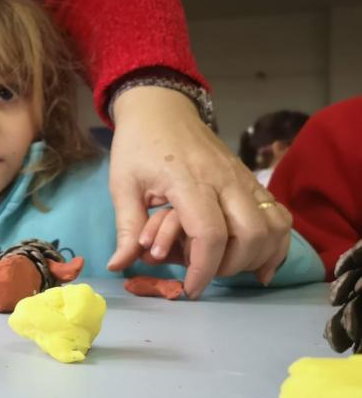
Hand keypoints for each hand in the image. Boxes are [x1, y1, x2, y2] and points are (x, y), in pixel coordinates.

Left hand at [107, 87, 291, 297]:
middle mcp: (224, 179)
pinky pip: (279, 215)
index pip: (210, 233)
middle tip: (204, 274)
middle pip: (250, 234)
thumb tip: (118, 265)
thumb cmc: (138, 146)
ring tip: (228, 267)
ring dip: (257, 256)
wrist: (161, 109)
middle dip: (230, 266)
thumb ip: (127, 227)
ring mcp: (243, 178)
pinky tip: (258, 262)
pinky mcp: (252, 180)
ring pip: (273, 225)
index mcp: (188, 181)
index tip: (190, 289)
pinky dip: (276, 242)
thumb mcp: (122, 185)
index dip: (204, 268)